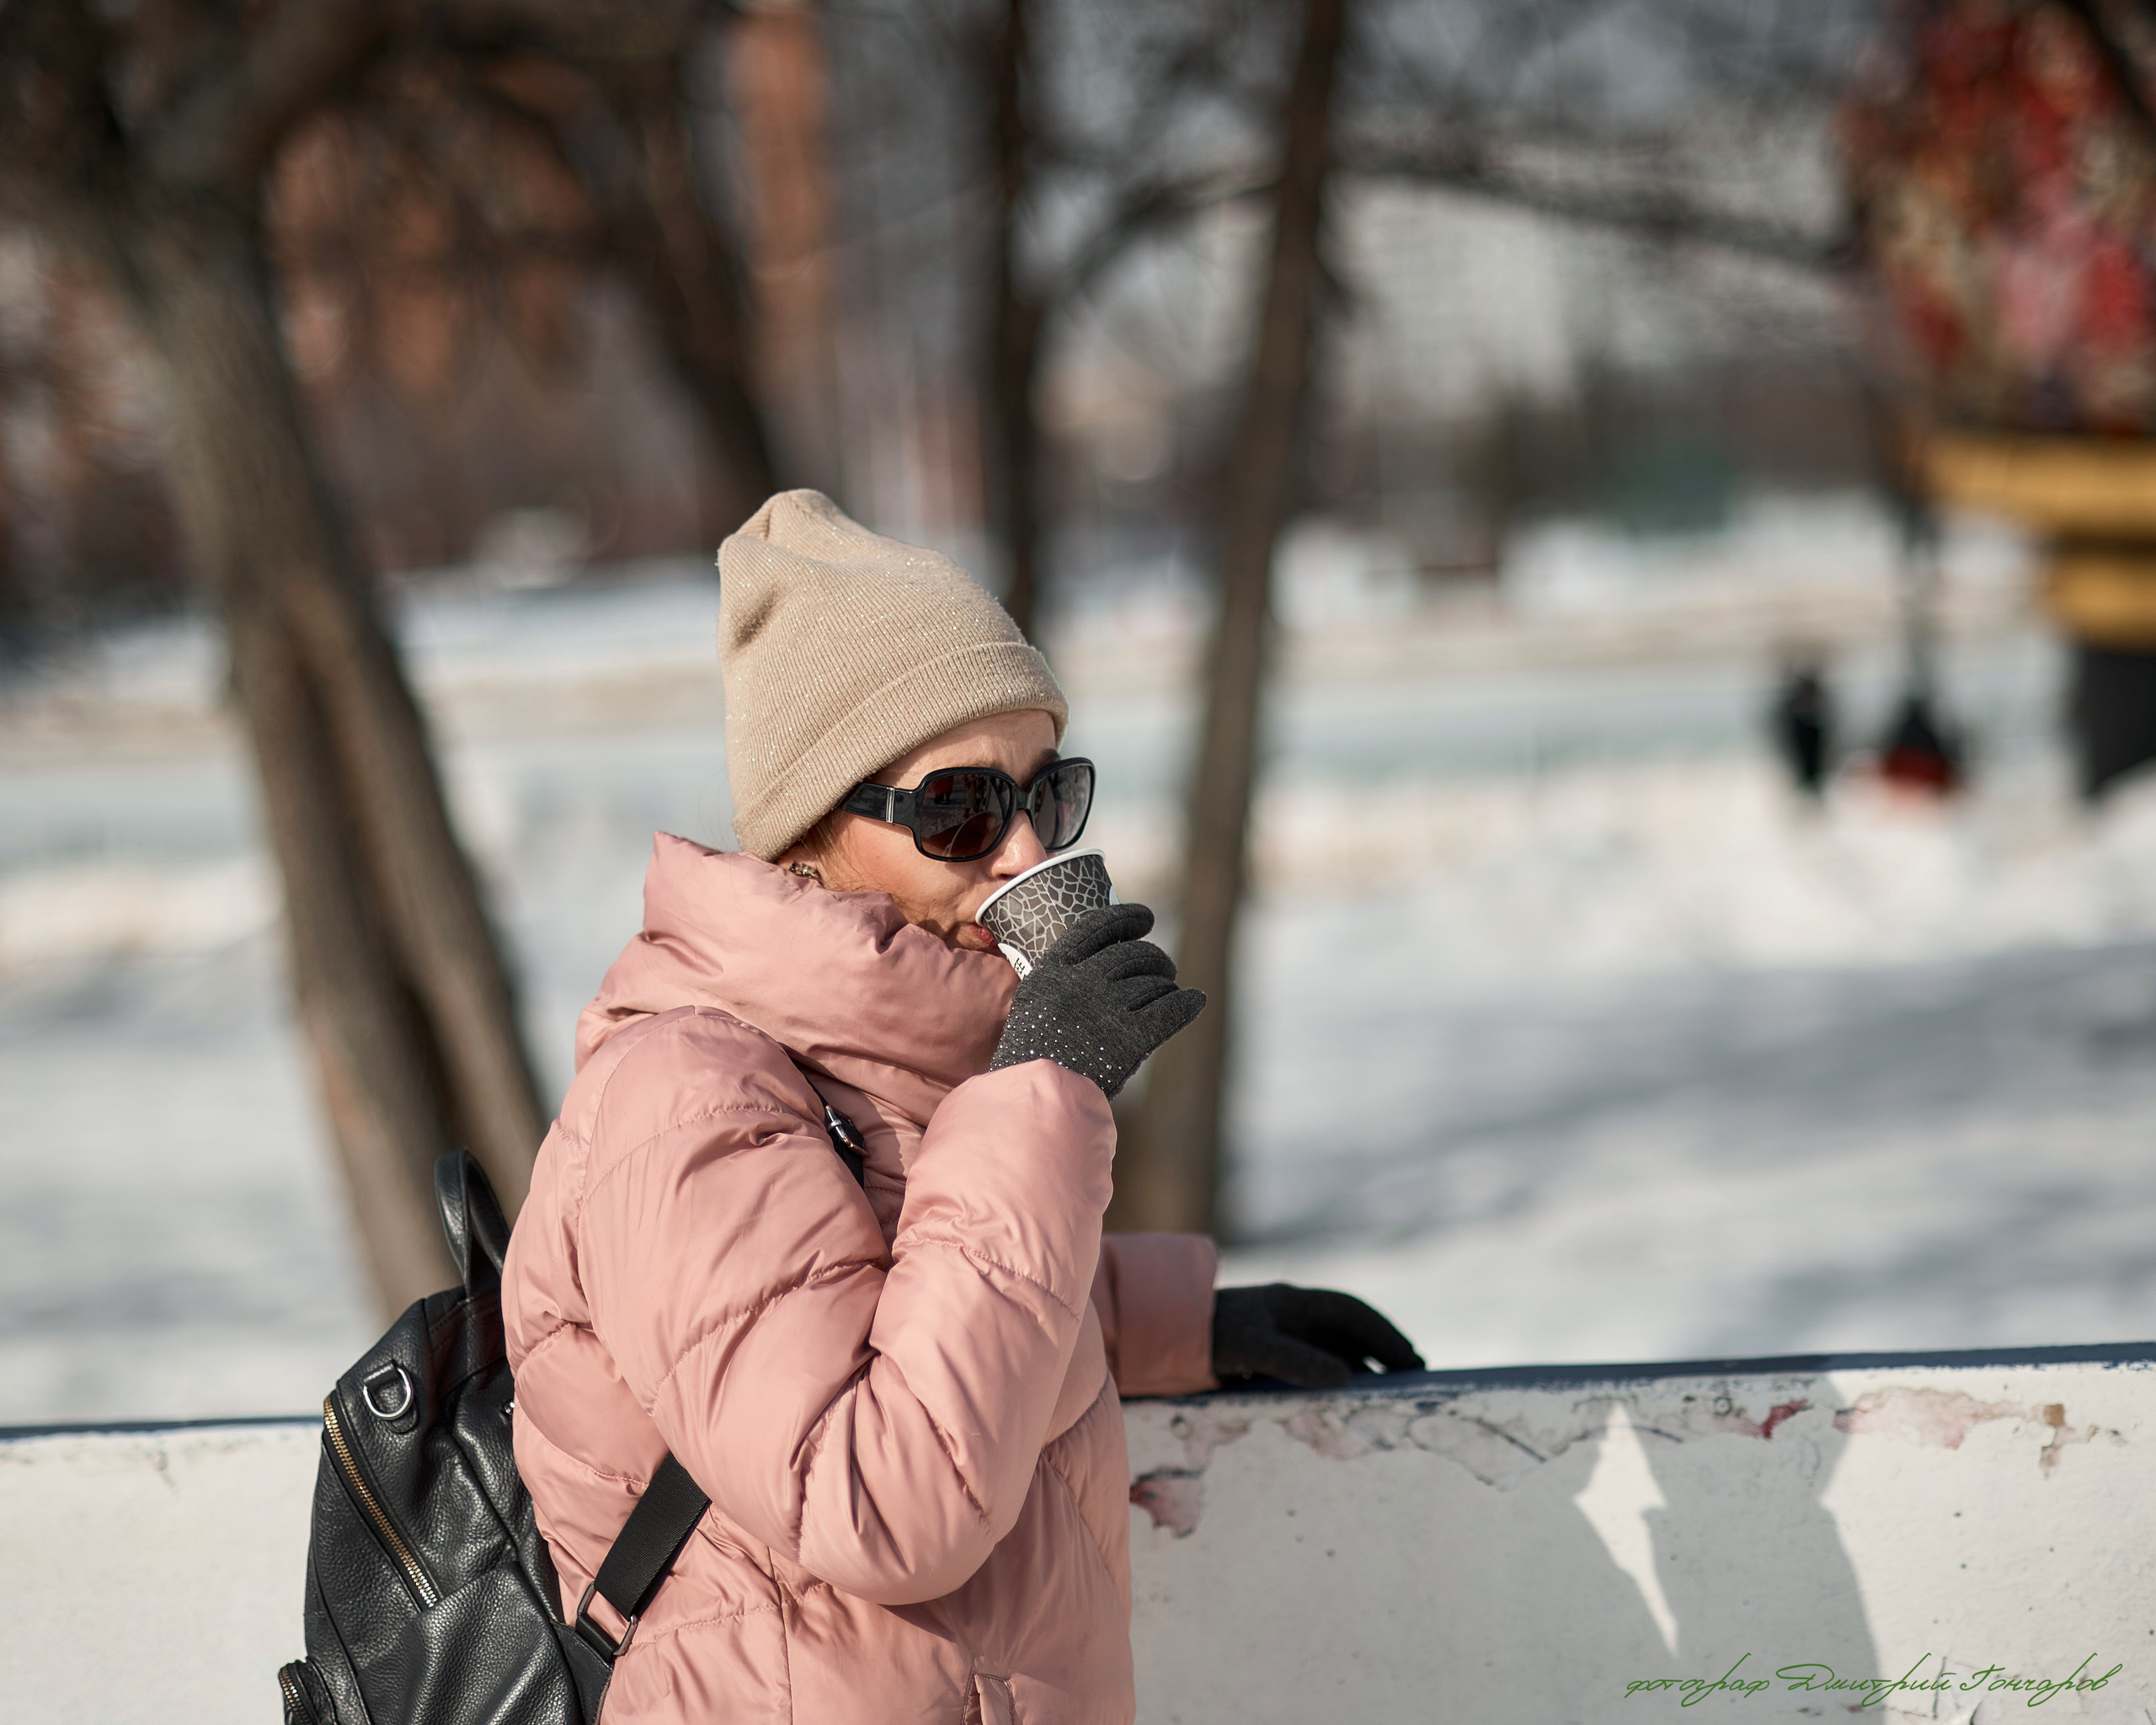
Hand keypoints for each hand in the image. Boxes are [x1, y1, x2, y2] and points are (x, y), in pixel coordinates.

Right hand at [988, 902, 1204, 1098]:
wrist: (1033, 1101)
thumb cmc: (1031, 1062)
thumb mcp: (1034, 1010)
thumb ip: (1065, 989)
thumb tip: (1111, 975)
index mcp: (1053, 971)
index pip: (1096, 927)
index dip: (1126, 917)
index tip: (1145, 918)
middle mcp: (1082, 982)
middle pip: (1133, 955)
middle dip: (1154, 958)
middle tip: (1164, 967)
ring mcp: (1106, 1007)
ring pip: (1153, 984)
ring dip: (1166, 986)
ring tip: (1170, 991)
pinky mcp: (1130, 1036)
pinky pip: (1170, 1010)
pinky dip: (1186, 1003)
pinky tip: (1195, 1000)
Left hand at [1211, 1284, 1423, 1388]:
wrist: (1166, 1338)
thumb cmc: (1211, 1337)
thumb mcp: (1256, 1348)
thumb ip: (1298, 1361)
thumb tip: (1346, 1378)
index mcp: (1295, 1302)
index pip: (1354, 1313)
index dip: (1386, 1335)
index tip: (1413, 1360)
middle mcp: (1293, 1314)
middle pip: (1349, 1330)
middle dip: (1382, 1351)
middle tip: (1412, 1379)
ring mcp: (1281, 1333)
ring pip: (1334, 1347)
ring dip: (1362, 1366)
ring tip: (1387, 1394)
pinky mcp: (1268, 1354)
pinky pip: (1314, 1362)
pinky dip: (1335, 1378)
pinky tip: (1343, 1400)